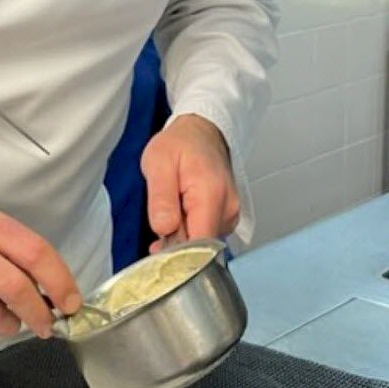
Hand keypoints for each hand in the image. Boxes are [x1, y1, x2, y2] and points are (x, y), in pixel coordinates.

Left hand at [140, 114, 238, 251]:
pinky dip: (190, 231)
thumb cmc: (179, 144)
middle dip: (176, 245)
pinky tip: (180, 215)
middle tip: (158, 227)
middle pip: (201, 246)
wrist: (200, 132)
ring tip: (170, 210)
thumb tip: (165, 229)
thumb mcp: (158, 162)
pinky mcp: (227, 216)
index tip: (159, 255)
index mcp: (211, 195)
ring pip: (202, 242)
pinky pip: (206, 234)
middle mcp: (228, 208)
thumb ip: (161, 197)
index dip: (179, 256)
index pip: (201, 244)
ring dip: (182, 237)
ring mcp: (230, 214)